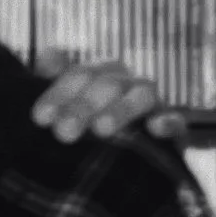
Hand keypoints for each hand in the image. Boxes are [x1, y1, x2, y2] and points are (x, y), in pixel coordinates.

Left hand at [32, 48, 187, 142]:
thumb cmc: (78, 127)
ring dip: (121, 110)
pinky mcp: (169, 127)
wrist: (115, 159)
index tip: (40, 118)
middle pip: (107, 84)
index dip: (58, 93)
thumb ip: (53, 79)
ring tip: (101, 130)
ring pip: (141, 96)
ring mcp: (149, 104)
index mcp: (96, 75)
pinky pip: (175, 120)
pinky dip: (169, 121)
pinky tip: (155, 128)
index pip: (78, 74)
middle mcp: (123, 84)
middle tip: (64, 132)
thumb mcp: (61, 105)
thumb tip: (48, 57)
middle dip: (83, 106)